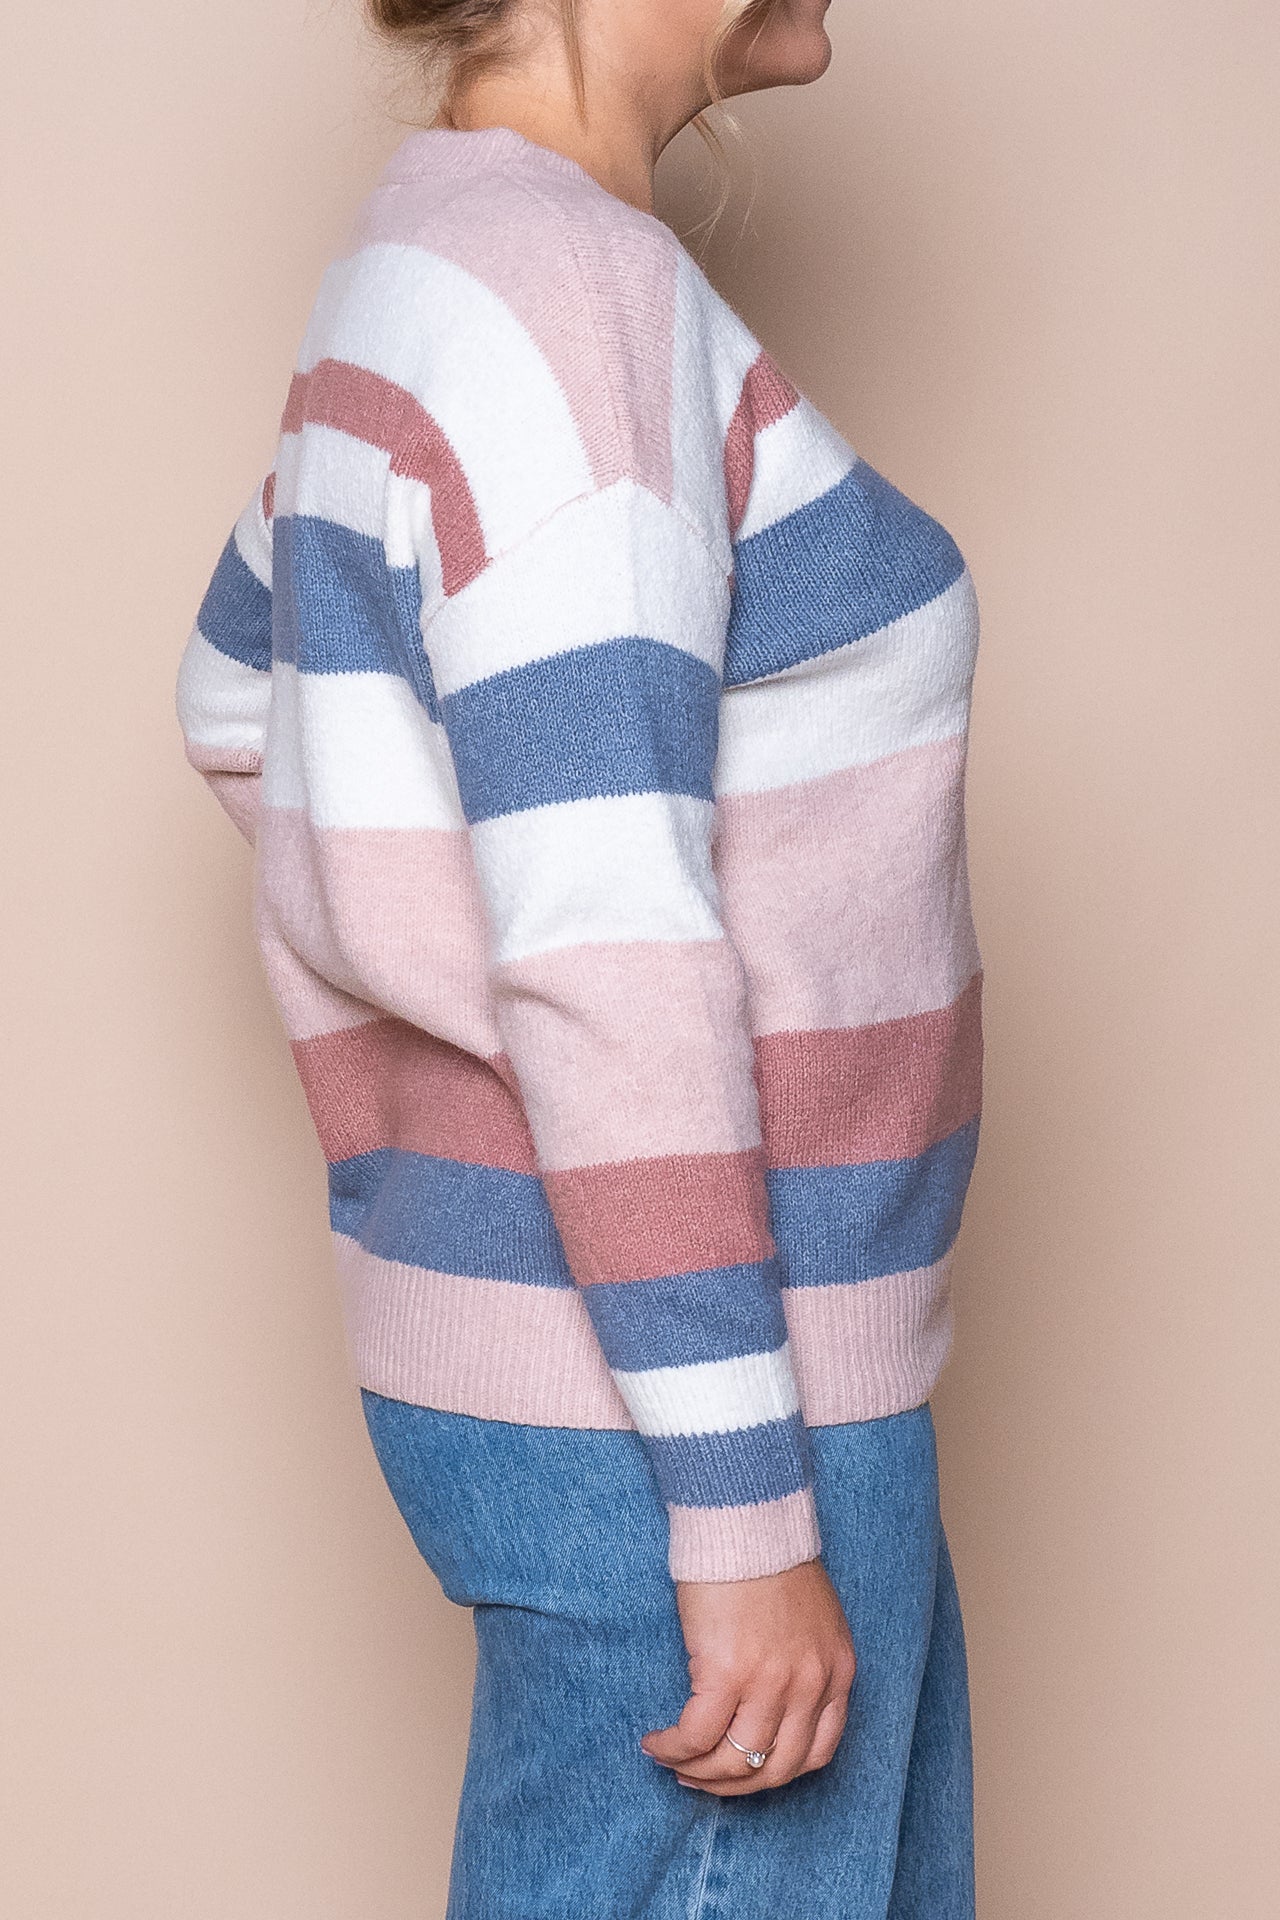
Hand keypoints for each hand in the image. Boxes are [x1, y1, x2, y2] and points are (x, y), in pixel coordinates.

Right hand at [641, 1559, 855, 1794]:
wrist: (748, 1516)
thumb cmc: (771, 1557)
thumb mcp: (812, 1619)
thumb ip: (803, 1663)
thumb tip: (767, 1705)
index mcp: (837, 1672)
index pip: (815, 1752)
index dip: (773, 1773)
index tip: (743, 1771)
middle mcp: (810, 1685)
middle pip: (773, 1769)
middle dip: (732, 1784)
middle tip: (699, 1778)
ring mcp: (771, 1683)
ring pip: (734, 1760)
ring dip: (698, 1771)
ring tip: (672, 1762)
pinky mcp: (727, 1672)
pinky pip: (696, 1735)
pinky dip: (673, 1748)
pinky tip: (656, 1743)